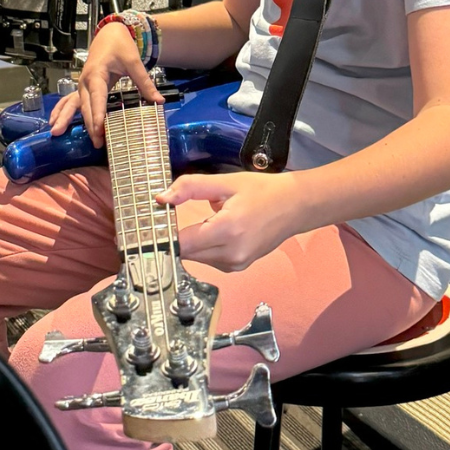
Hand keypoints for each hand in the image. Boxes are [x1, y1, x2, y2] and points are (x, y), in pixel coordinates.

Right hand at [48, 23, 161, 147]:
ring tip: (66, 135)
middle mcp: (85, 81)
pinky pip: (72, 102)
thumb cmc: (120, 45)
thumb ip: (144, 82)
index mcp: (96, 74)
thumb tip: (159, 101)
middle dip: (90, 124)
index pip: (97, 97)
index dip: (98, 114)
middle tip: (97, 143)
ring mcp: (82, 85)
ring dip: (71, 120)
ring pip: (76, 105)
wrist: (109, 34)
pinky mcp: (84, 88)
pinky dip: (63, 112)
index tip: (100, 129)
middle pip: (86, 106)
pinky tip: (56, 123)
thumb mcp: (133, 61)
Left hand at [156, 172, 303, 271]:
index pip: (183, 243)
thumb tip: (161, 198)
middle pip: (187, 253)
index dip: (165, 235)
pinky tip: (219, 229)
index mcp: (228, 230)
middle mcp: (232, 254)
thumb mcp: (226, 182)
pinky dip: (207, 246)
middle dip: (179, 236)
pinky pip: (210, 259)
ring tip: (209, 219)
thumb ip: (190, 187)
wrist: (296, 206)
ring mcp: (236, 264)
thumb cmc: (264, 191)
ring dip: (194, 241)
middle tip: (175, 216)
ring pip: (197, 257)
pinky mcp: (239, 267)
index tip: (154, 225)